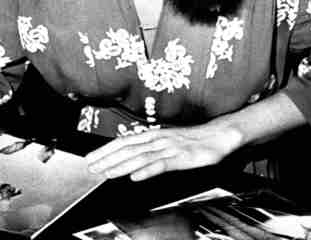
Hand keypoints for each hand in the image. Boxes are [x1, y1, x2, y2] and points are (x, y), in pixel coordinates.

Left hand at [84, 123, 243, 181]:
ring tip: (107, 173)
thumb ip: (151, 148)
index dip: (106, 150)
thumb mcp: (168, 142)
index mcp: (154, 134)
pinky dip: (147, 170)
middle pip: (128, 148)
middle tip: (91, 167)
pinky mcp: (181, 157)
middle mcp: (158, 139)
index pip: (124, 141)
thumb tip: (132, 157)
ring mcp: (169, 148)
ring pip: (141, 157)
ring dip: (122, 165)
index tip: (92, 158)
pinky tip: (136, 176)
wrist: (219, 135)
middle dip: (107, 158)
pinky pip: (162, 165)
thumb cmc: (194, 140)